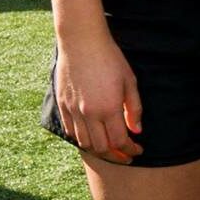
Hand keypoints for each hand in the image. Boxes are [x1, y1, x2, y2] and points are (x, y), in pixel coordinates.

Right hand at [55, 29, 144, 163]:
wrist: (82, 43)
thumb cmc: (110, 59)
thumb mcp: (130, 81)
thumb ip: (134, 108)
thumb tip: (136, 130)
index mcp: (108, 108)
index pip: (119, 141)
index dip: (130, 150)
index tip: (138, 150)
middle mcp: (88, 114)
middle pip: (101, 147)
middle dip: (116, 155)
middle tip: (126, 155)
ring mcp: (73, 111)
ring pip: (84, 142)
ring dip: (98, 149)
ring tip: (110, 148)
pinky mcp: (62, 106)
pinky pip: (71, 131)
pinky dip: (82, 139)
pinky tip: (92, 137)